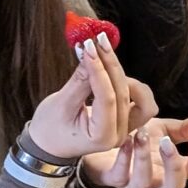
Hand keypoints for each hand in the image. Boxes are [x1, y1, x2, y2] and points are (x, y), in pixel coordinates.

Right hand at [24, 34, 137, 163]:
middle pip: (124, 93)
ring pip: (139, 96)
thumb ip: (80, 80)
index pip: (107, 97)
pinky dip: (127, 83)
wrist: (48, 146)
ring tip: (102, 57)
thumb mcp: (60, 104)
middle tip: (97, 41)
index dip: (99, 69)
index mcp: (102, 137)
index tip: (90, 46)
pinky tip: (109, 70)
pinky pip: (138, 100)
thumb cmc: (49, 129)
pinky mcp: (126, 121)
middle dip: (111, 65)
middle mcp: (119, 135)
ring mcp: (126, 129)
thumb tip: (90, 52)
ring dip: (123, 74)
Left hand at [87, 115, 187, 187]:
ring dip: (144, 157)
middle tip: (167, 142)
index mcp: (169, 166)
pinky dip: (123, 158)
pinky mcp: (113, 178)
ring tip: (141, 135)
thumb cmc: (135, 136)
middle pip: (174, 184)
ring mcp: (133, 181)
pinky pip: (119, 175)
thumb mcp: (161, 129)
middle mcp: (155, 177)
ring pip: (145, 181)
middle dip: (174, 165)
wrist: (103, 139)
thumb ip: (180, 129)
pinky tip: (125, 141)